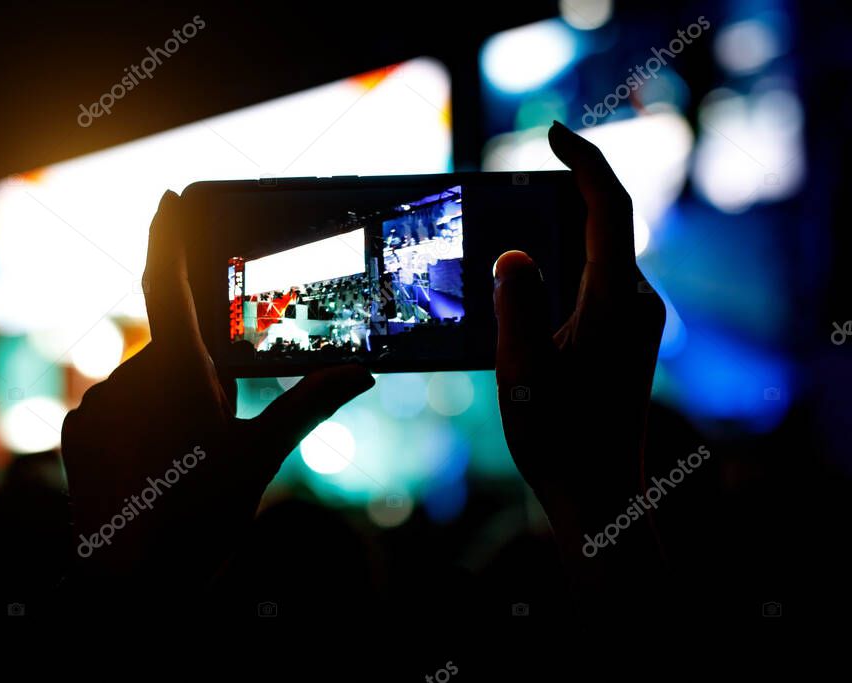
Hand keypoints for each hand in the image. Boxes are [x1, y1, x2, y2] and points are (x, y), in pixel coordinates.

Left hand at [60, 192, 373, 583]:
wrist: (134, 583)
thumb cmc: (204, 516)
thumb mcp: (262, 457)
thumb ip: (310, 404)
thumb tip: (362, 372)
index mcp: (182, 372)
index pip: (169, 281)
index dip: (169, 232)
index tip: (169, 194)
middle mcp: (132, 375)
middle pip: (173, 347)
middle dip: (196, 370)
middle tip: (214, 421)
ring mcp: (98, 402)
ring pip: (145, 380)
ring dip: (169, 399)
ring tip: (185, 458)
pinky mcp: (77, 429)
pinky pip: (115, 404)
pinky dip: (140, 419)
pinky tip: (156, 462)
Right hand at [494, 122, 665, 584]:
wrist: (596, 492)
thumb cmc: (557, 438)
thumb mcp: (521, 372)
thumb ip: (518, 307)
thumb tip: (513, 255)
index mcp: (614, 304)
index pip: (609, 210)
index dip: (585, 162)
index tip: (553, 133)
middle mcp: (636, 305)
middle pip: (607, 225)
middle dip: (566, 190)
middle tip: (517, 178)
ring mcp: (636, 322)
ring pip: (602, 255)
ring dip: (564, 230)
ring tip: (513, 227)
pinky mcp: (627, 338)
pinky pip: (599, 281)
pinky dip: (568, 262)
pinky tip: (530, 282)